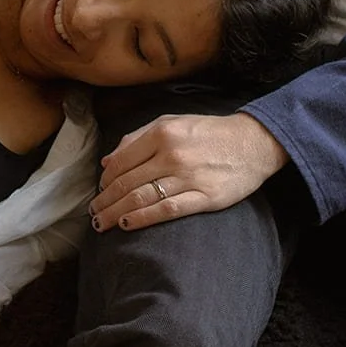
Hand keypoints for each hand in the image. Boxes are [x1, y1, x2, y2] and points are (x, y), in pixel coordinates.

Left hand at [90, 111, 288, 231]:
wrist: (253, 143)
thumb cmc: (209, 132)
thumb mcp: (172, 122)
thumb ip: (137, 138)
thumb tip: (107, 161)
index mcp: (161, 133)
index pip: (121, 162)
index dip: (105, 180)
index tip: (100, 191)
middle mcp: (171, 155)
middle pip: (127, 183)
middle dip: (105, 201)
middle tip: (93, 213)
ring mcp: (188, 177)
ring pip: (141, 198)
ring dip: (116, 213)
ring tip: (102, 223)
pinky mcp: (204, 197)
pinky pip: (166, 211)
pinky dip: (142, 219)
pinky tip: (127, 224)